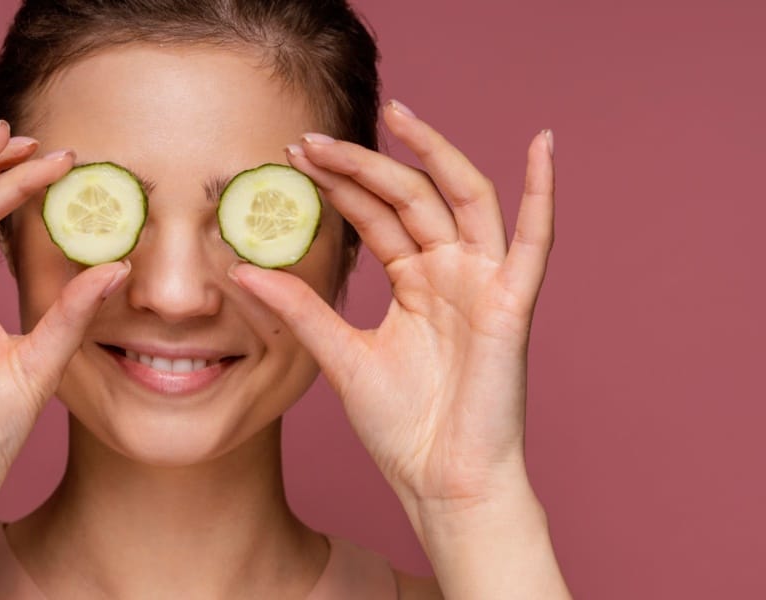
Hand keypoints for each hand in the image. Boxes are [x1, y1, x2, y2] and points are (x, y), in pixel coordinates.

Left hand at [230, 100, 554, 509]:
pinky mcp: (511, 304)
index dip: (338, 184)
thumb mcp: (338, 356)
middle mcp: (450, 273)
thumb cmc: (401, 428)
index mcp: (414, 282)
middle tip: (311, 139)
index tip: (292, 157)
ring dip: (432, 153)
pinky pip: (535, 240)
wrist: (440, 482)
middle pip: (409, 197)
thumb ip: (299, 308)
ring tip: (395, 113)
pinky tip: (541, 146)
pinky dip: (544, 192)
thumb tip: (240, 268)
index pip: (375, 215)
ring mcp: (482, 284)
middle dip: (362, 164)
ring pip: (462, 199)